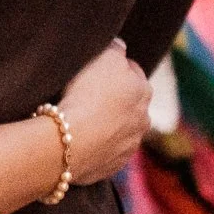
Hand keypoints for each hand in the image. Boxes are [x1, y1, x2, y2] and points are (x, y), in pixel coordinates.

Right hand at [57, 40, 151, 184]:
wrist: (69, 142)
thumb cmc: (85, 95)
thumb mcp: (103, 57)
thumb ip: (115, 49)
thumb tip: (120, 46)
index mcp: (143, 90)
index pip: (132, 72)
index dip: (113, 70)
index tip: (94, 72)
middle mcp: (143, 120)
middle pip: (128, 104)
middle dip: (113, 101)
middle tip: (86, 97)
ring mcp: (128, 146)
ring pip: (118, 131)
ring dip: (105, 126)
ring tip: (79, 123)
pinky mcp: (112, 167)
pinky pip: (104, 153)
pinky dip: (95, 148)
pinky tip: (76, 142)